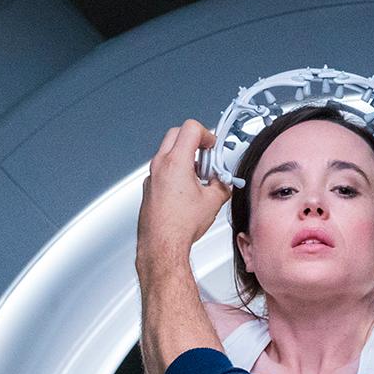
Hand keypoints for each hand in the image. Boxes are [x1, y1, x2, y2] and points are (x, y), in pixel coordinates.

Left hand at [136, 120, 230, 275]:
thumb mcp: (213, 202)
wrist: (162, 245)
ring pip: (167, 152)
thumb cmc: (180, 226)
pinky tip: (187, 190)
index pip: (191, 129)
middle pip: (176, 134)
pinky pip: (162, 170)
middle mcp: (160, 165)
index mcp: (176, 162)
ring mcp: (152, 176)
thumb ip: (222, 186)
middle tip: (207, 156)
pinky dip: (175, 171)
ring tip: (199, 176)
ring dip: (185, 156)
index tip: (213, 146)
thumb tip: (223, 183)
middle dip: (194, 141)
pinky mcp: (149, 188)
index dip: (207, 134)